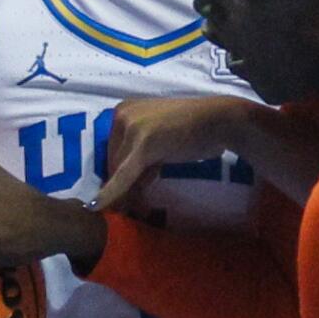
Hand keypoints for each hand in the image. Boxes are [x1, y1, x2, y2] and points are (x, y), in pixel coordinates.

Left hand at [98, 97, 247, 211]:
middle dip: (126, 186)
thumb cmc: (195, 129)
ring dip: (128, 192)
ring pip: (119, 171)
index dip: (121, 173)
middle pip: (114, 161)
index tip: (134, 190)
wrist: (219, 121)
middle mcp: (122, 115)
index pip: (114, 150)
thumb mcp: (159, 138)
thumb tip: (130, 184)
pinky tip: (99, 206)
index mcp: (123, 110)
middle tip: (139, 204)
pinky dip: (112, 193)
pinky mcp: (143, 146)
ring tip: (141, 208)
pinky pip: (124, 175)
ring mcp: (132, 128)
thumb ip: (141, 153)